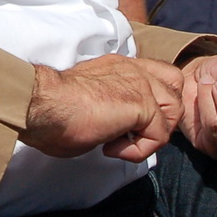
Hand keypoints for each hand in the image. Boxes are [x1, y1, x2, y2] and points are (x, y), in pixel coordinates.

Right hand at [21, 54, 183, 162]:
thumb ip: (112, 104)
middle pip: (174, 92)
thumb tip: (117, 126)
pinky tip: (110, 148)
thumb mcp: (91, 99)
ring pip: (172, 114)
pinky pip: (158, 136)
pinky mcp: (142, 104)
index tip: (131, 124)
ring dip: (149, 137)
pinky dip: (137, 150)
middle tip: (131, 136)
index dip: (156, 102)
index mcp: (120, 65)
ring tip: (118, 143)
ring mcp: (140, 84)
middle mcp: (133, 69)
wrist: (42, 105)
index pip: (160, 75)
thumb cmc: (52, 108)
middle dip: (160, 120)